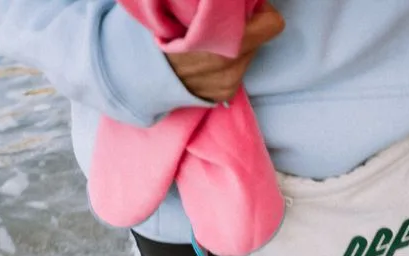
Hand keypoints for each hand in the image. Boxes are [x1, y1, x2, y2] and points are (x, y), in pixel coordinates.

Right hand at [165, 2, 284, 103]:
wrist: (137, 77)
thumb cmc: (156, 38)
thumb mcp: (179, 13)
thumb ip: (209, 7)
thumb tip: (235, 1)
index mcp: (224, 41)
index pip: (271, 24)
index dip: (261, 11)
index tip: (245, 6)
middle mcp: (233, 65)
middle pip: (259, 37)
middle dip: (245, 26)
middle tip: (220, 20)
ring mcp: (231, 82)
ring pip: (248, 54)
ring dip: (234, 44)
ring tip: (207, 39)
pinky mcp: (226, 93)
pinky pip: (237, 70)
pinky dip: (226, 61)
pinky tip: (204, 58)